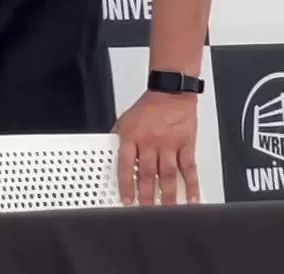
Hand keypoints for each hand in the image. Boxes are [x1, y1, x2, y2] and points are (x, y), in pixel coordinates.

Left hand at [114, 90, 198, 205]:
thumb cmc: (148, 107)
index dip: (125, 184)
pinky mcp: (186, 145)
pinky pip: (188, 168)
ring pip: (167, 174)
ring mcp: (169, 145)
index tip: (127, 200)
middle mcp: (150, 142)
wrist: (170, 93)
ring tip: (167, 210)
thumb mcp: (125, 120)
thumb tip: (111, 154)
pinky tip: (192, 198)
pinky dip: (191, 184)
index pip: (125, 165)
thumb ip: (119, 138)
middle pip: (146, 173)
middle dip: (146, 195)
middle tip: (146, 211)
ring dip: (167, 194)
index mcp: (131, 137)